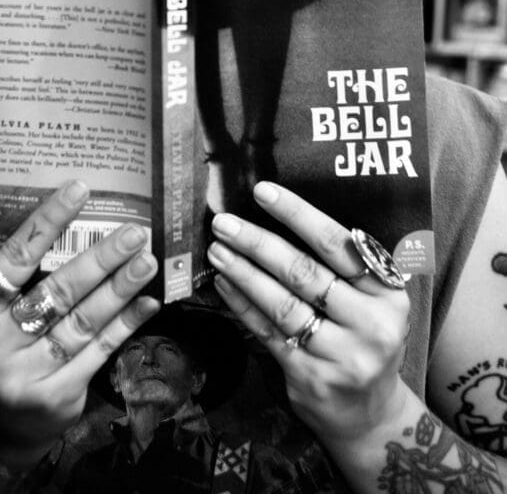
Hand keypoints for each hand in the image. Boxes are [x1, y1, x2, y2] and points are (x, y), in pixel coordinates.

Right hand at [0, 180, 159, 466]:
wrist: (4, 428)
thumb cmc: (5, 350)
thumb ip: (26, 280)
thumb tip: (79, 223)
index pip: (13, 260)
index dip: (45, 223)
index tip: (78, 190)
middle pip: (56, 291)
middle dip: (99, 259)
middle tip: (133, 232)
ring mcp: (27, 374)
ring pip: (83, 321)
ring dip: (120, 288)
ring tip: (145, 260)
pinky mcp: (57, 396)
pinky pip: (99, 350)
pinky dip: (125, 323)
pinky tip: (147, 301)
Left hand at [207, 182, 409, 446]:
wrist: (371, 415)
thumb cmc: (365, 338)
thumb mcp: (375, 301)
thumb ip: (347, 265)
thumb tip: (286, 215)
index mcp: (388, 293)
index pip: (338, 245)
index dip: (298, 215)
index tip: (263, 192)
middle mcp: (370, 324)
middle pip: (304, 273)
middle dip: (258, 242)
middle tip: (224, 222)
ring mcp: (341, 355)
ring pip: (282, 303)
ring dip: (244, 273)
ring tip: (217, 250)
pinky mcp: (311, 377)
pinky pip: (269, 332)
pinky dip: (243, 306)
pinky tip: (224, 285)